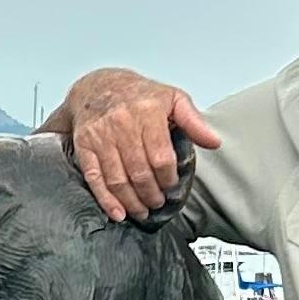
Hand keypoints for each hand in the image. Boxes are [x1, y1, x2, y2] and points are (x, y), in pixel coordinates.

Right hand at [56, 67, 220, 222]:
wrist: (98, 86)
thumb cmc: (138, 95)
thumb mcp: (172, 98)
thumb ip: (193, 121)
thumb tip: (214, 142)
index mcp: (147, 111)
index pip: (161, 157)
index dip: (168, 178)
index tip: (171, 186)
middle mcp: (122, 123)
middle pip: (140, 172)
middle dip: (151, 194)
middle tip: (158, 203)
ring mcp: (100, 136)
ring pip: (118, 179)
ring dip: (132, 202)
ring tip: (142, 212)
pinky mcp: (84, 146)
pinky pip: (95, 178)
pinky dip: (106, 200)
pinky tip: (118, 213)